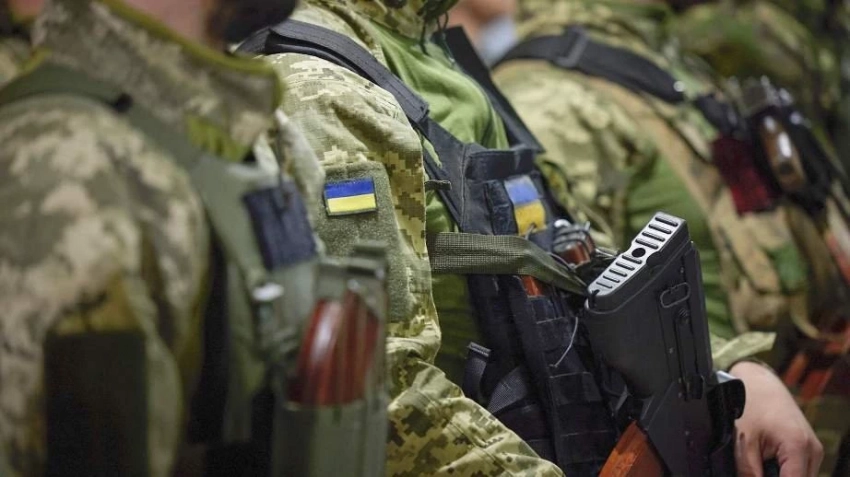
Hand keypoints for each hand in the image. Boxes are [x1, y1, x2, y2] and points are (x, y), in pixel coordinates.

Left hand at [730, 361, 822, 476]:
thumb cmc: (750, 405)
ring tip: (758, 460)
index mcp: (798, 447)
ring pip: (799, 476)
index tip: (756, 474)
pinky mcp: (809, 449)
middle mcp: (813, 450)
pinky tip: (765, 460)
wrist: (759, 383)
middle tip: (754, 466)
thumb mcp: (743, 442)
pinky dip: (782, 470)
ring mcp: (814, 450)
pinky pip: (798, 470)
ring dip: (778, 474)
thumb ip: (749, 472)